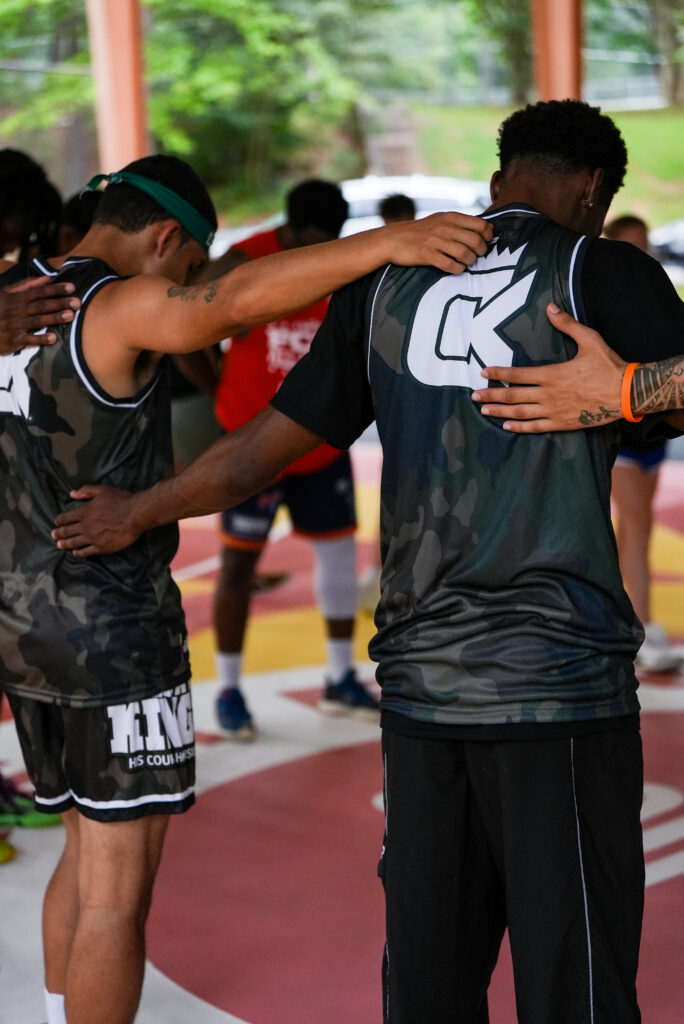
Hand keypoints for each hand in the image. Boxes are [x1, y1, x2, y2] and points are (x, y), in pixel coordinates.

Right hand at [0, 277, 80, 351]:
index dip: (55, 289)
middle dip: (60, 303)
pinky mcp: (13, 341)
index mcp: (16, 298)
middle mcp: (16, 310)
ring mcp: (15, 325)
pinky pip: (29, 340)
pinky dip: (41, 339)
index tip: (71, 287)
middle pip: (41, 305)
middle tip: (78, 302)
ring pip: (37, 321)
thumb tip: (48, 278)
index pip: (39, 292)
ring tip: (71, 316)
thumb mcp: (7, 293)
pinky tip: (54, 338)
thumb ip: (27, 285)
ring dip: (54, 318)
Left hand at [52, 485, 142, 555]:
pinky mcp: (101, 548)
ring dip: (65, 544)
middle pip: (67, 531)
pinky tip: (75, 553)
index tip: (56, 522)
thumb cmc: (121, 501)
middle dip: (58, 533)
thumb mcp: (103, 490)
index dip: (59, 520)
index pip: (65, 518)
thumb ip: (86, 491)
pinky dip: (79, 553)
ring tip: (59, 545)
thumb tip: (72, 493)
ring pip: (74, 543)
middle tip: (54, 535)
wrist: (135, 515)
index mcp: (84, 512)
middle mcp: (85, 526)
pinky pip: (86, 552)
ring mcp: (93, 538)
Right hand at [388, 212, 492, 273]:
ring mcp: (435, 241)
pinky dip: (457, 269)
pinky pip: (450, 265)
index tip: (485, 242)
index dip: (488, 235)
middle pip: (475, 240)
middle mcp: (444, 227)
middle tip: (478, 255)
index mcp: (450, 217)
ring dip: (470, 261)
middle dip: (481, 251)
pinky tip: (457, 268)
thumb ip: (459, 223)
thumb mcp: (440, 220)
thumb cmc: (421, 231)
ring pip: (464, 254)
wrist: (394, 239)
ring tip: (467, 262)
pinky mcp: (427, 255)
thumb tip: (484, 229)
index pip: (480, 224)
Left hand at [470, 304, 626, 431]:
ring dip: (500, 411)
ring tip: (484, 409)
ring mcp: (554, 411)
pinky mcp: (562, 423)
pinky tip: (507, 426)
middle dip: (491, 395)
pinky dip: (519, 427)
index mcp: (552, 374)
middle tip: (474, 396)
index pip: (518, 374)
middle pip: (513, 395)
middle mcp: (548, 394)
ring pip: (520, 413)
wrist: (626, 393)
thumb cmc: (608, 365)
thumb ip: (567, 324)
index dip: (499, 373)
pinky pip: (535, 427)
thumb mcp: (589, 339)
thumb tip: (550, 307)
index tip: (483, 372)